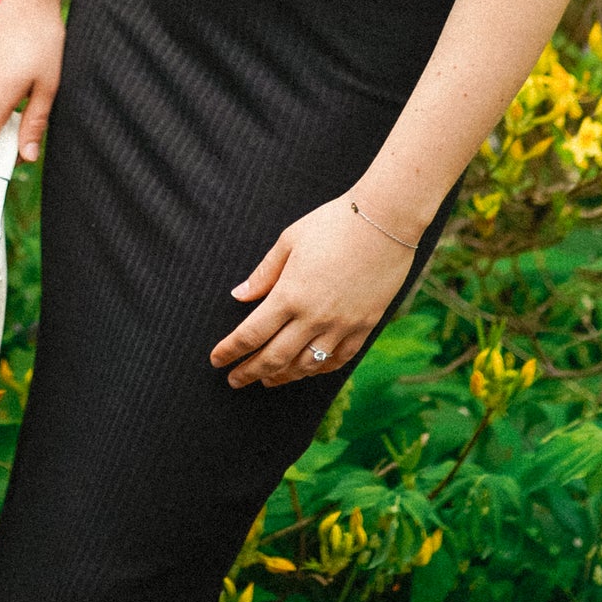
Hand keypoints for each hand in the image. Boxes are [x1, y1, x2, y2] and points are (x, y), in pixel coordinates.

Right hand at [0, 0, 64, 163]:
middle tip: (34, 134)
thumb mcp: (47, 87)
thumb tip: (27, 158)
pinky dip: (0, 110)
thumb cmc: (43, 41)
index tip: (19, 162)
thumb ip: (34, 125)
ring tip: (33, 106)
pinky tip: (24, 92)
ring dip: (4, 126)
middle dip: (4, 145)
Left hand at [209, 194, 420, 387]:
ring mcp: (342, 326)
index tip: (216, 360)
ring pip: (305, 365)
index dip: (230, 351)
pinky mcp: (364, 326)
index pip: (251, 334)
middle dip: (249, 372)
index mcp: (290, 295)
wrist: (385, 222)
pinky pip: (338, 360)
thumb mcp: (289, 241)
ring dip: (281, 377)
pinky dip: (318, 370)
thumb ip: (263, 273)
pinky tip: (306, 370)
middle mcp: (314, 317)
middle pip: (274, 358)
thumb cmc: (333, 224)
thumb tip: (239, 296)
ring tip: (267, 380)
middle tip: (234, 380)